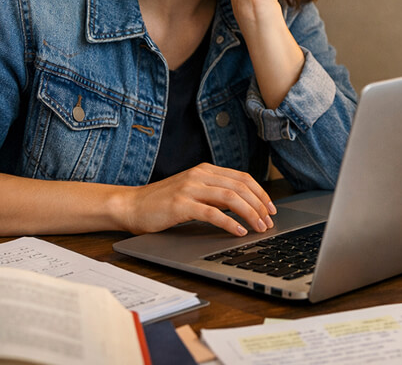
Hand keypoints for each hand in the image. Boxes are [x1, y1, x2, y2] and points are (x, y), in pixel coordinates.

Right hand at [122, 163, 276, 235]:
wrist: (131, 205)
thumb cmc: (162, 202)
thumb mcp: (192, 191)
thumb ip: (214, 193)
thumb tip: (243, 205)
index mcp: (205, 170)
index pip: (242, 177)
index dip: (260, 192)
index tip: (271, 207)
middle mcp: (199, 175)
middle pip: (240, 187)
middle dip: (259, 205)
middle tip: (269, 221)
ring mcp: (190, 188)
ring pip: (231, 198)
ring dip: (250, 213)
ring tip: (259, 227)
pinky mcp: (181, 205)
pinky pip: (213, 213)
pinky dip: (230, 223)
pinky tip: (239, 231)